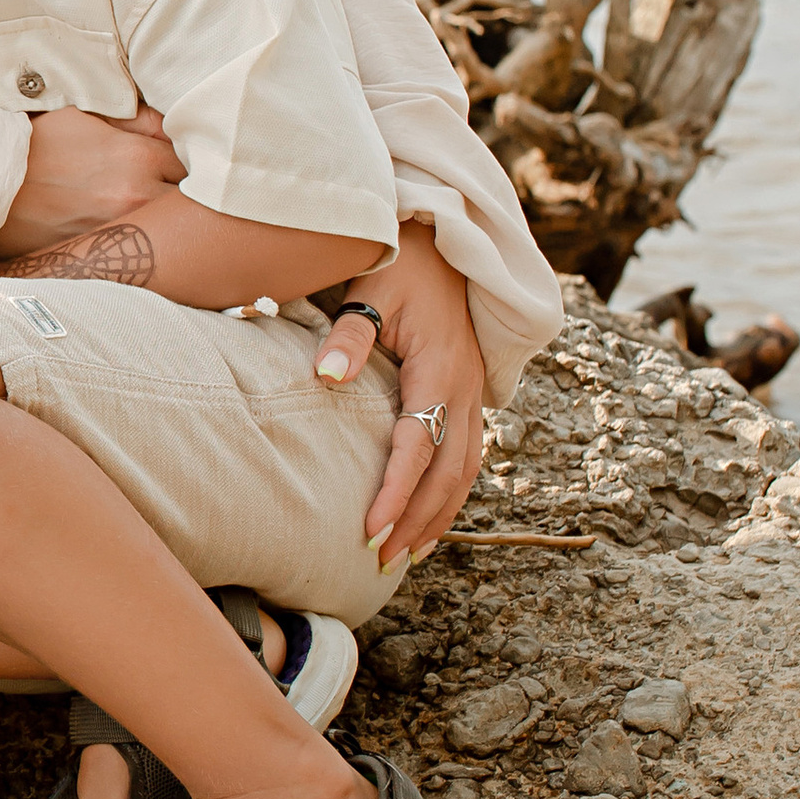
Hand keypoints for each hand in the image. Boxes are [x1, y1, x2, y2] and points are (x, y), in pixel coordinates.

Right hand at [0, 108, 181, 262]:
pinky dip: (146, 247)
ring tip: (172, 221)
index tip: (191, 165)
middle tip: (188, 194)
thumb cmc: (34, 145)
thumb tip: (172, 125)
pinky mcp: (102, 258)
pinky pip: (142, 255)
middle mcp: (137, 199)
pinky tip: (144, 243)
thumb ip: (136, 121)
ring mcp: (120, 233)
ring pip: (171, 234)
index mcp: (139, 158)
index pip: (196, 163)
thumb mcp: (83, 116)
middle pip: (193, 205)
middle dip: (192, 198)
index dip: (196, 163)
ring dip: (173, 225)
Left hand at [315, 217, 486, 561]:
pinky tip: (430, 516)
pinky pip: (468, 454)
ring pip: (466, 470)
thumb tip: (326, 376)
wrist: (445, 238)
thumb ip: (349, 333)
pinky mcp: (470, 393)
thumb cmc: (400, 263)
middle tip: (382, 560)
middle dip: (417, 521)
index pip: (418, 448)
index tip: (369, 531)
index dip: (395, 494)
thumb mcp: (371, 288)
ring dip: (438, 515)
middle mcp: (466, 390)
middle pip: (449, 474)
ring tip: (408, 554)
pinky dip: (450, 492)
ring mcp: (474, 393)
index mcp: (441, 371)